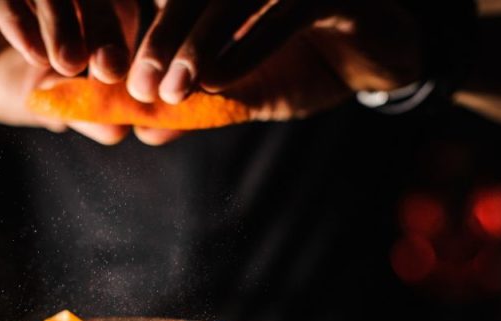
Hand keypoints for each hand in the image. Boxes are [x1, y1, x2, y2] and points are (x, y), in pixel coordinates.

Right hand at [0, 0, 139, 142]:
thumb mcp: (45, 101)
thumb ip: (82, 112)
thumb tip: (119, 130)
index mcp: (76, 4)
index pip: (119, 7)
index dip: (130, 39)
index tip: (132, 80)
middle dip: (106, 30)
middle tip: (111, 69)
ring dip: (63, 25)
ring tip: (69, 64)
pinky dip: (20, 24)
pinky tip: (31, 55)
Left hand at [126, 0, 423, 144]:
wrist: (381, 58)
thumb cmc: (306, 64)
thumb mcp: (245, 90)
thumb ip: (199, 102)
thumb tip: (143, 129)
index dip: (146, 34)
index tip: (119, 79)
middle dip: (162, 39)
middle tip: (140, 86)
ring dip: (197, 43)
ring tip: (175, 91)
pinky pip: (284, 11)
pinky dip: (246, 48)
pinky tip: (219, 83)